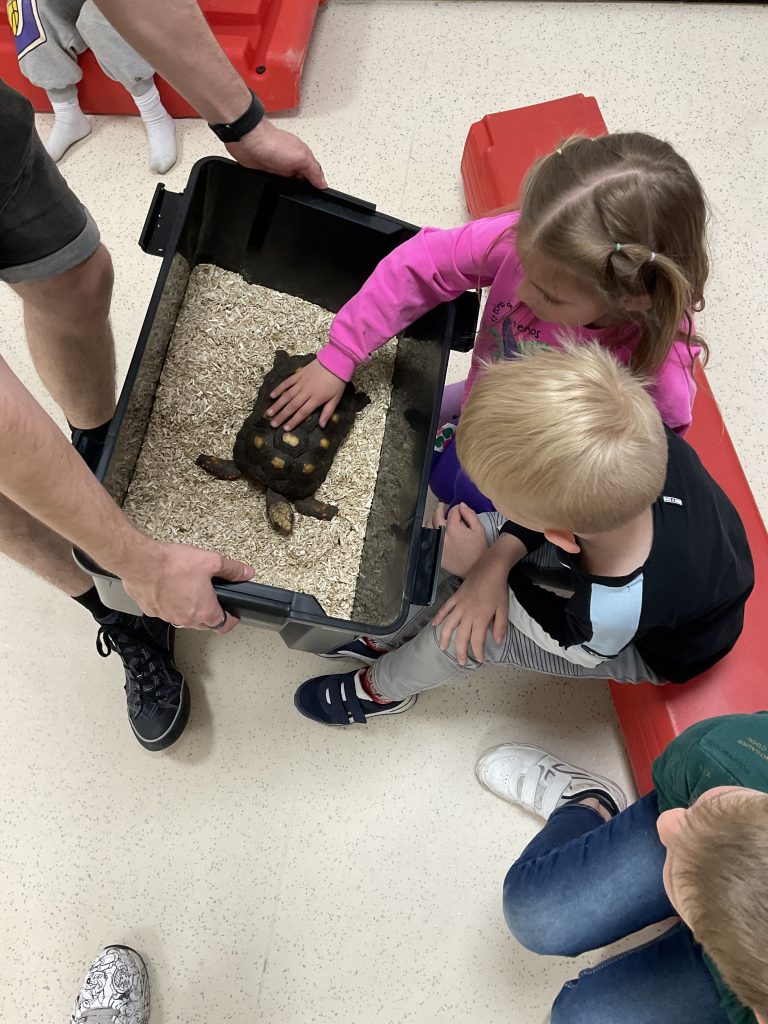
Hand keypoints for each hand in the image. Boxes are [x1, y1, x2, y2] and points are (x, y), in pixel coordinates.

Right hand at [121, 540, 254, 633]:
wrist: (141, 562)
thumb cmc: (172, 565)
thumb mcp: (211, 561)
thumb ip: (231, 569)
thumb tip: (245, 572)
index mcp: (203, 610)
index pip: (223, 626)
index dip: (232, 621)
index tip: (233, 616)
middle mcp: (186, 618)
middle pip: (204, 623)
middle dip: (211, 613)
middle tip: (213, 600)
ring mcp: (167, 616)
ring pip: (184, 618)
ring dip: (190, 608)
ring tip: (191, 590)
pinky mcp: (151, 610)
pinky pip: (166, 611)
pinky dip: (172, 603)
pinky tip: (171, 588)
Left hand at [226, 119, 326, 188]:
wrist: (248, 141)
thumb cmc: (272, 143)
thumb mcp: (301, 157)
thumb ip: (313, 171)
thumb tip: (322, 184)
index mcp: (303, 157)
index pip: (314, 174)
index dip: (317, 186)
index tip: (318, 197)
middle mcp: (291, 162)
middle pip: (302, 180)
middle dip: (303, 189)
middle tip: (305, 198)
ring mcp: (279, 166)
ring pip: (288, 182)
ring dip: (290, 188)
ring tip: (292, 195)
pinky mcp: (266, 171)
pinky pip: (275, 183)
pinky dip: (277, 187)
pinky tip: (278, 190)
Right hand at [266, 358, 346, 428]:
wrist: (336, 361)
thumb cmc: (337, 382)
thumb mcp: (336, 399)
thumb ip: (328, 412)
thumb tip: (322, 426)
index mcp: (316, 399)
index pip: (303, 412)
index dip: (294, 421)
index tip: (285, 429)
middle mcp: (306, 391)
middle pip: (292, 406)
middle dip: (282, 416)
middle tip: (272, 424)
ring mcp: (301, 382)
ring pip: (287, 395)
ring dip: (277, 405)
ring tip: (268, 413)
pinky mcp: (298, 374)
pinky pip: (287, 382)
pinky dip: (279, 389)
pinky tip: (272, 395)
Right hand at [432, 563, 508, 664]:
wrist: (490, 568)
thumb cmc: (498, 589)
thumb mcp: (503, 609)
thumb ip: (500, 627)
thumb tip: (497, 642)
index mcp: (480, 619)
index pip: (477, 641)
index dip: (477, 652)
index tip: (480, 660)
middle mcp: (467, 615)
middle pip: (461, 637)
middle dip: (460, 652)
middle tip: (461, 662)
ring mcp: (459, 606)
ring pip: (448, 626)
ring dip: (445, 638)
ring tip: (443, 648)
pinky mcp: (455, 598)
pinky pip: (444, 610)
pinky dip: (438, 618)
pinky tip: (435, 626)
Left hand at [436, 502, 488, 575]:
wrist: (474, 568)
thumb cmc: (479, 549)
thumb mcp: (479, 529)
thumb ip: (470, 515)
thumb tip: (461, 505)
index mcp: (453, 527)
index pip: (452, 511)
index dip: (456, 507)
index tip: (459, 508)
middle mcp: (442, 534)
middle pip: (437, 515)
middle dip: (441, 508)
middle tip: (443, 506)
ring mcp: (436, 543)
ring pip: (429, 526)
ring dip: (433, 519)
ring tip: (437, 518)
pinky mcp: (435, 550)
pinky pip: (428, 538)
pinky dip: (430, 531)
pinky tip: (435, 530)